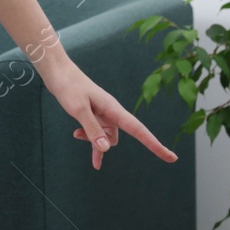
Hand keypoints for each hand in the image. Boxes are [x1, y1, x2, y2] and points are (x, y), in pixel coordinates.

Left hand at [42, 62, 179, 169]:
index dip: (155, 145)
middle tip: (80, 132)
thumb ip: (92, 128)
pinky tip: (83, 145)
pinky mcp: (93, 114)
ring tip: (75, 133)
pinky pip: (97, 134)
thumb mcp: (78, 109)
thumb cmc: (68, 86)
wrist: (57, 71)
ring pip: (105, 137)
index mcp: (114, 109)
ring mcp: (102, 114)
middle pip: (116, 137)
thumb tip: (106, 149)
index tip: (172, 158)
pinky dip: (92, 141)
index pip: (139, 131)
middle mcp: (111, 112)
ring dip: (92, 141)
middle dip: (102, 143)